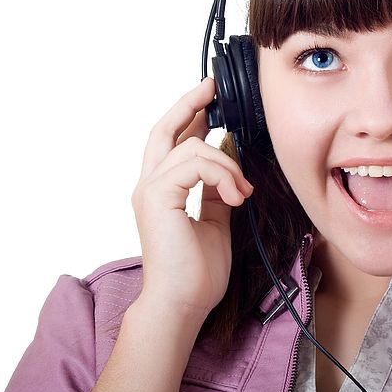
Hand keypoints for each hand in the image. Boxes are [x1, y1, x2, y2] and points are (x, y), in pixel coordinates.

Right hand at [131, 77, 253, 317]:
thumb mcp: (216, 220)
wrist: (183, 304)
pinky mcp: (157, 197)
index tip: (210, 99)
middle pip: (163, 129)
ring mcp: (150, 190)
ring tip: (242, 191)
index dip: (190, 116)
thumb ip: (216, 190)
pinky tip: (235, 195)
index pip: (172, 141)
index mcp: (162, 190)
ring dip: (226, 163)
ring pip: (189, 146)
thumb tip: (229, 163)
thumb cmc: (196, 272)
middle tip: (211, 88)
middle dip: (189, 104)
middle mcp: (149, 185)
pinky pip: (193, 163)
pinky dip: (220, 174)